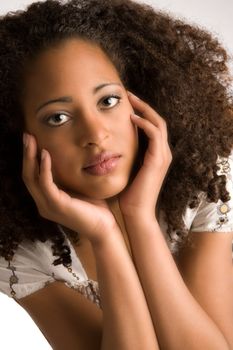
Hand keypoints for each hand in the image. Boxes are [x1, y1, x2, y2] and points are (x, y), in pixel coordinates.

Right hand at [22, 134, 117, 244]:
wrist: (104, 228)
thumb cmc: (95, 208)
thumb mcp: (78, 187)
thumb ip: (70, 176)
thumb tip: (70, 156)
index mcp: (47, 199)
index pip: (32, 176)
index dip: (29, 158)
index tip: (31, 139)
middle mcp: (43, 203)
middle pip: (27, 175)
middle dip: (26, 154)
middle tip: (26, 135)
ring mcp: (47, 205)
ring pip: (31, 178)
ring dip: (30, 157)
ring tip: (31, 139)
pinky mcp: (56, 206)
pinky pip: (46, 184)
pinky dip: (44, 168)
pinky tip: (45, 154)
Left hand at [119, 92, 171, 219]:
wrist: (135, 213)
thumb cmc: (127, 194)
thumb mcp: (125, 170)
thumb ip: (123, 156)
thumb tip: (108, 146)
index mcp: (155, 155)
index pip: (152, 127)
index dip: (141, 112)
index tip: (125, 103)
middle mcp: (162, 153)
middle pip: (157, 121)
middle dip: (143, 106)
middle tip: (128, 94)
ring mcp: (162, 156)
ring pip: (158, 123)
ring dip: (144, 109)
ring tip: (129, 99)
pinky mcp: (158, 160)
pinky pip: (154, 134)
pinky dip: (144, 123)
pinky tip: (131, 117)